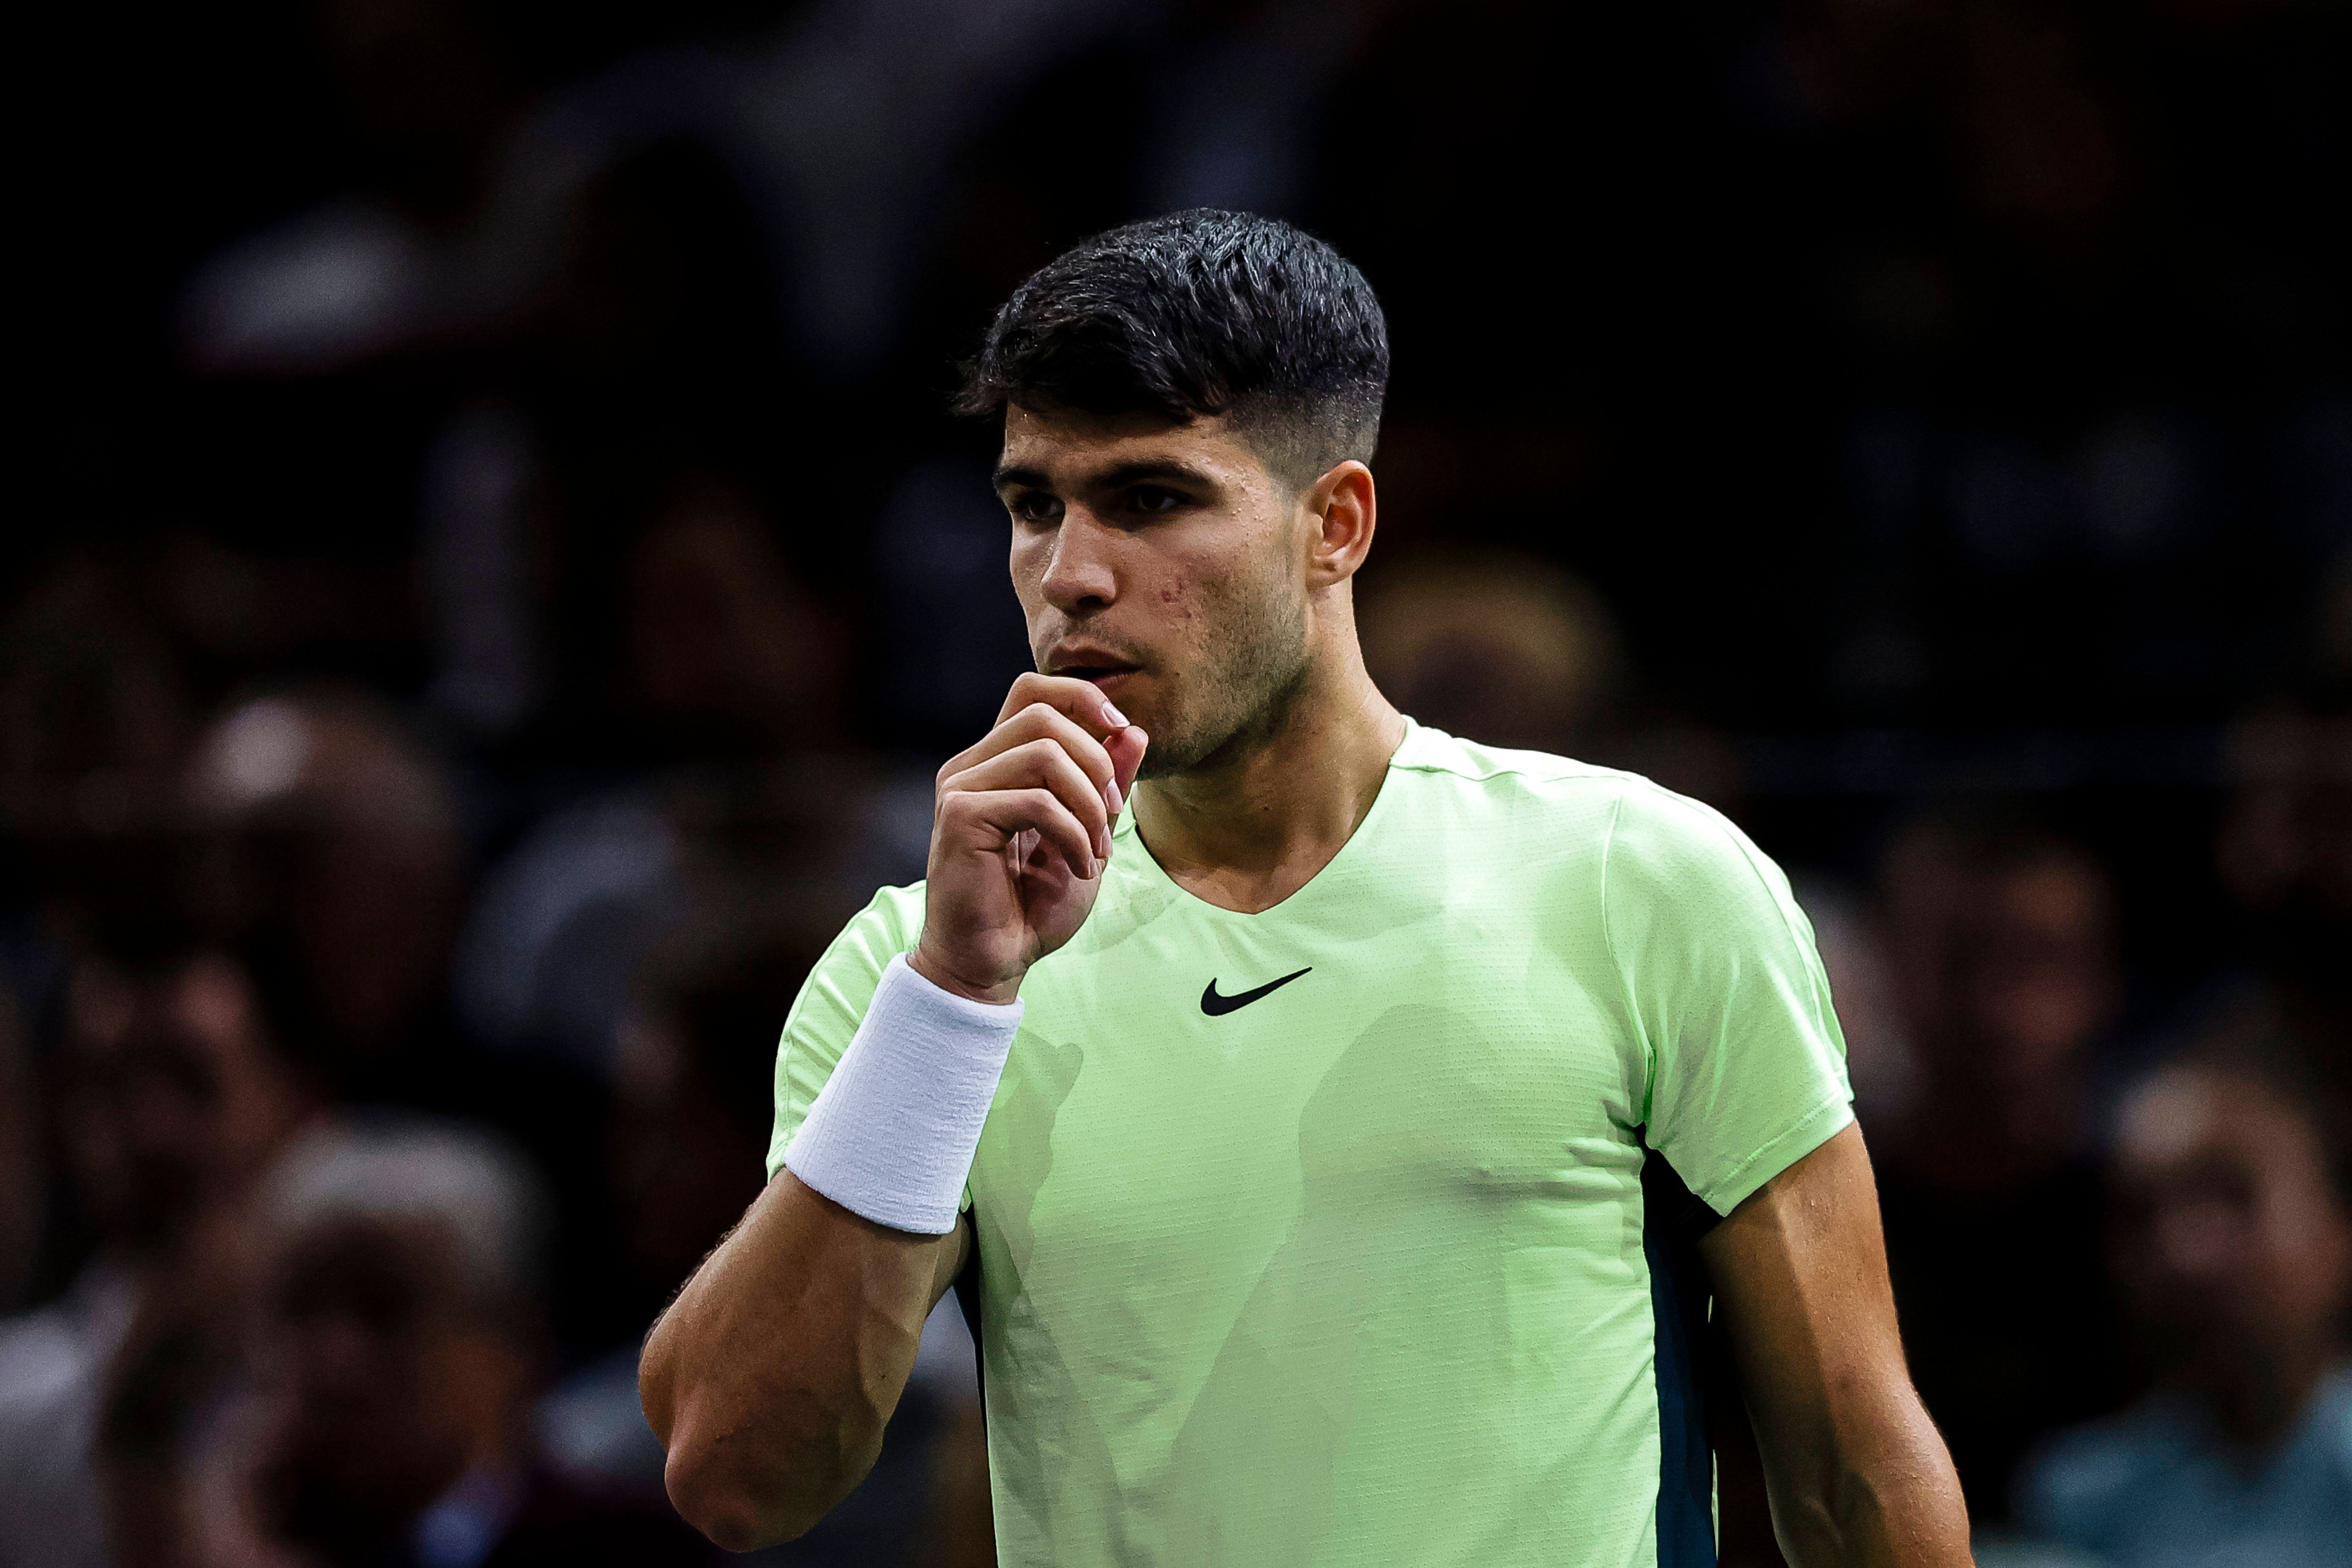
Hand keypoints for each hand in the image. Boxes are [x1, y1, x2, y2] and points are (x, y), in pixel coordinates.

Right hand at [911, 674, 1147, 1004]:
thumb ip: (1107, 784)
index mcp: (996, 762)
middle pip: (1044, 716)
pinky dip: (1075, 833)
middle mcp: (971, 766)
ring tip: (1098, 849)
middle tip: (1112, 815)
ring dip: (1090, 803)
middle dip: (1097, 762)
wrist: (994, 962)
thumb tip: (1134, 730)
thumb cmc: (1033, 904)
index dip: (1081, 696)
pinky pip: (1036, 800)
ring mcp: (960, 788)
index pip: (1032, 691)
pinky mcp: (960, 816)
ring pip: (1044, 753)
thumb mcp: (1089, 834)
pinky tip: (1081, 866)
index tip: (1121, 731)